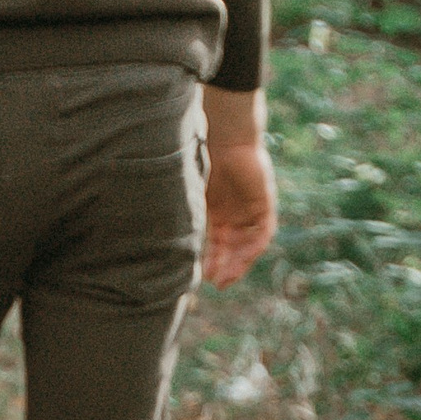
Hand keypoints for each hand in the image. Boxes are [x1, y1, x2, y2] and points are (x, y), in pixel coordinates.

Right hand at [201, 91, 276, 285]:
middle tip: (217, 283)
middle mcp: (236, 211)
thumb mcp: (190, 190)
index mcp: (218, 208)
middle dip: (225, 266)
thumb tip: (156, 235)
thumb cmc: (202, 158)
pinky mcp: (264, 204)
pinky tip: (241, 261)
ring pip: (247, 244)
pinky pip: (262, 233)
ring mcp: (250, 208)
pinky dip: (252, 249)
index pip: (218, 241)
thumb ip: (183, 211)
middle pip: (233, 246)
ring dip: (238, 263)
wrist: (223, 136)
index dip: (213, 260)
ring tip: (227, 279)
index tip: (204, 278)